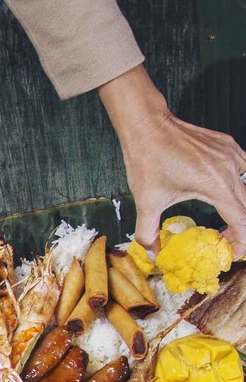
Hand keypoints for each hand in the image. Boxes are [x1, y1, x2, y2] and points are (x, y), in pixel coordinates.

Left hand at [100, 66, 245, 257]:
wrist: (147, 126)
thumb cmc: (147, 161)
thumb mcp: (146, 202)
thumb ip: (147, 233)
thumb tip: (151, 254)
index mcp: (215, 185)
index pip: (241, 220)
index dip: (240, 241)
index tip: (231, 252)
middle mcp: (229, 168)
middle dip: (239, 227)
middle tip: (224, 242)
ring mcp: (232, 154)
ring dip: (239, 206)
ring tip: (223, 222)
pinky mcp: (228, 145)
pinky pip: (243, 168)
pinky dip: (237, 185)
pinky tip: (223, 194)